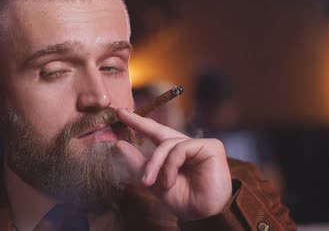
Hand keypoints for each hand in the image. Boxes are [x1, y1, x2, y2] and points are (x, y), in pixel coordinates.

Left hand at [115, 108, 231, 220]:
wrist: (203, 216)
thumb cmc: (183, 200)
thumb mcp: (153, 182)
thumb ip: (138, 164)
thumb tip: (119, 144)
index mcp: (174, 153)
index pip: (154, 133)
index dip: (138, 123)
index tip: (119, 112)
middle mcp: (186, 146)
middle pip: (159, 131)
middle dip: (139, 123)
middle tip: (121, 115)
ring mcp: (198, 145)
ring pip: (167, 144)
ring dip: (155, 164)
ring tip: (150, 182)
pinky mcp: (210, 146)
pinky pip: (180, 148)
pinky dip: (170, 165)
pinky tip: (169, 180)